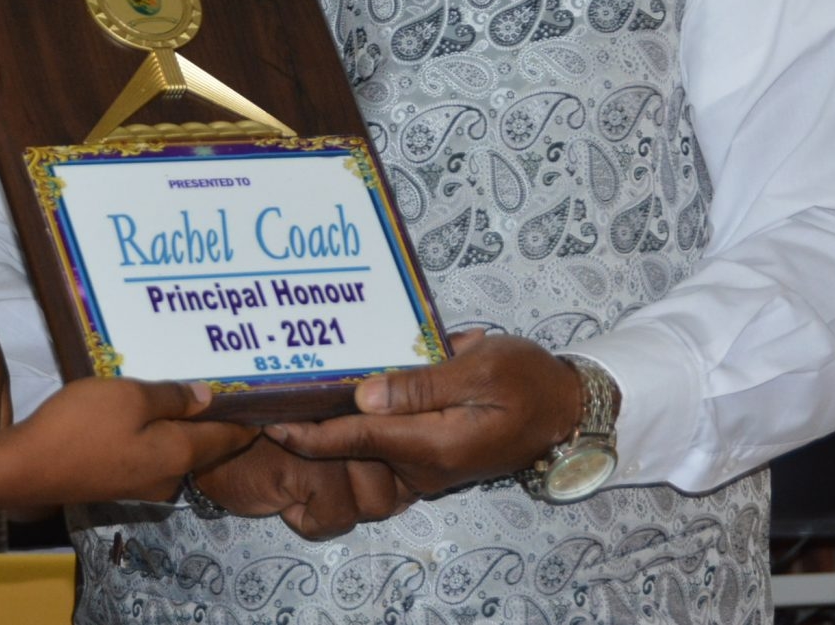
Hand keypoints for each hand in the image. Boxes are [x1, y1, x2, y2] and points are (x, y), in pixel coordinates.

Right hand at [0, 379, 257, 505]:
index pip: (227, 438)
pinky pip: (150, 452)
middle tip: (223, 383)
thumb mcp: (129, 398)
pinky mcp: (117, 481)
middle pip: (203, 445)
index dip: (247, 418)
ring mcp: (141, 483)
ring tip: (184, 390)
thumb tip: (207, 398)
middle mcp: (167, 475)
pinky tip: (145, 412)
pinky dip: (155, 432)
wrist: (25, 469)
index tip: (263, 400)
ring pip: (174, 448)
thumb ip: (171, 398)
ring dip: (181, 424)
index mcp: (178, 453)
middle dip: (214, 417)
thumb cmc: (80, 427)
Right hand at [193, 437, 412, 540]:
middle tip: (327, 488)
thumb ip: (365, 452)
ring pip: (373, 503)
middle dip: (366, 500)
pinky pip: (336, 517)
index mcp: (360, 407)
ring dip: (339, 510)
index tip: (363, 485)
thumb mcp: (325, 445)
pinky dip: (309, 521)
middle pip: (395, 483)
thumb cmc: (269, 447)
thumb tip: (408, 488)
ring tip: (307, 490)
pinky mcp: (311, 466)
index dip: (395, 482)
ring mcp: (334, 440)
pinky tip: (287, 499)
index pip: (406, 453)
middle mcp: (354, 416)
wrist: (210, 451)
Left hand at [267, 331, 582, 498]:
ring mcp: (427, 463)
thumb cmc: (528, 380)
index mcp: (433, 445)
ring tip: (291, 384)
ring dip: (333, 417)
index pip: (354, 438)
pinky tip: (341, 386)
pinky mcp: (432, 453)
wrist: (567, 408)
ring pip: (366, 441)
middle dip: (310, 422)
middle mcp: (423, 463)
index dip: (306, 430)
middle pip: (352, 444)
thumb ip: (421, 385)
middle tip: (267, 390)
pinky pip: (387, 437)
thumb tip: (364, 396)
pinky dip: (361, 416)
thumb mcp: (479, 369)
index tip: (267, 415)